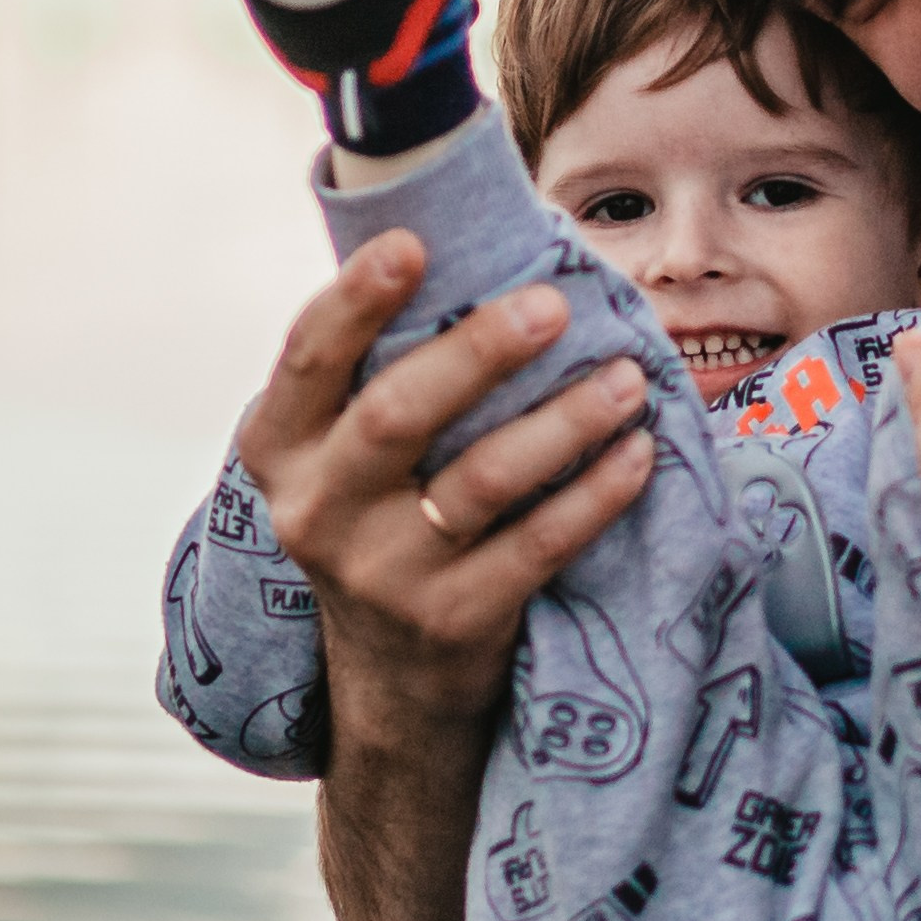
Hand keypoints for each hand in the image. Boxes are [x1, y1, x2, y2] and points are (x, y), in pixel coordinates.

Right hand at [237, 229, 656, 738]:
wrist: (390, 683)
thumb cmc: (385, 514)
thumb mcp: (346, 453)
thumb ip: (382, 367)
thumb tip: (473, 237)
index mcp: (282, 448)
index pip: (306, 358)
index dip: (354, 300)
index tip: (411, 244)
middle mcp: (318, 510)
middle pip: (396, 415)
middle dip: (477, 352)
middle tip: (552, 304)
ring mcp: (383, 574)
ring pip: (481, 481)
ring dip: (563, 420)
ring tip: (628, 377)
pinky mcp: (454, 621)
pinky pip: (538, 547)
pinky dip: (594, 494)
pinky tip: (638, 452)